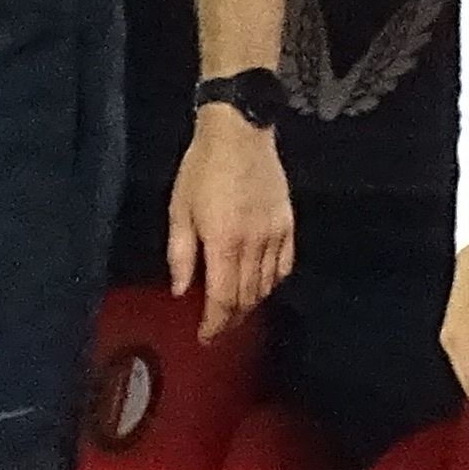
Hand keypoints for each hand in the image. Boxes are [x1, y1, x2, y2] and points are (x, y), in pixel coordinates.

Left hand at [165, 105, 295, 336]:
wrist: (240, 132)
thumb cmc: (201, 168)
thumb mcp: (179, 209)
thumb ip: (181, 254)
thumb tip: (182, 291)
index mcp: (224, 243)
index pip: (223, 299)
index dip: (215, 324)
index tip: (205, 337)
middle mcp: (254, 245)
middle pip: (247, 298)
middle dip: (231, 319)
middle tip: (217, 328)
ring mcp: (276, 235)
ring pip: (267, 285)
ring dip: (251, 303)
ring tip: (235, 310)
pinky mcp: (288, 224)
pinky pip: (285, 265)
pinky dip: (273, 282)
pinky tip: (262, 285)